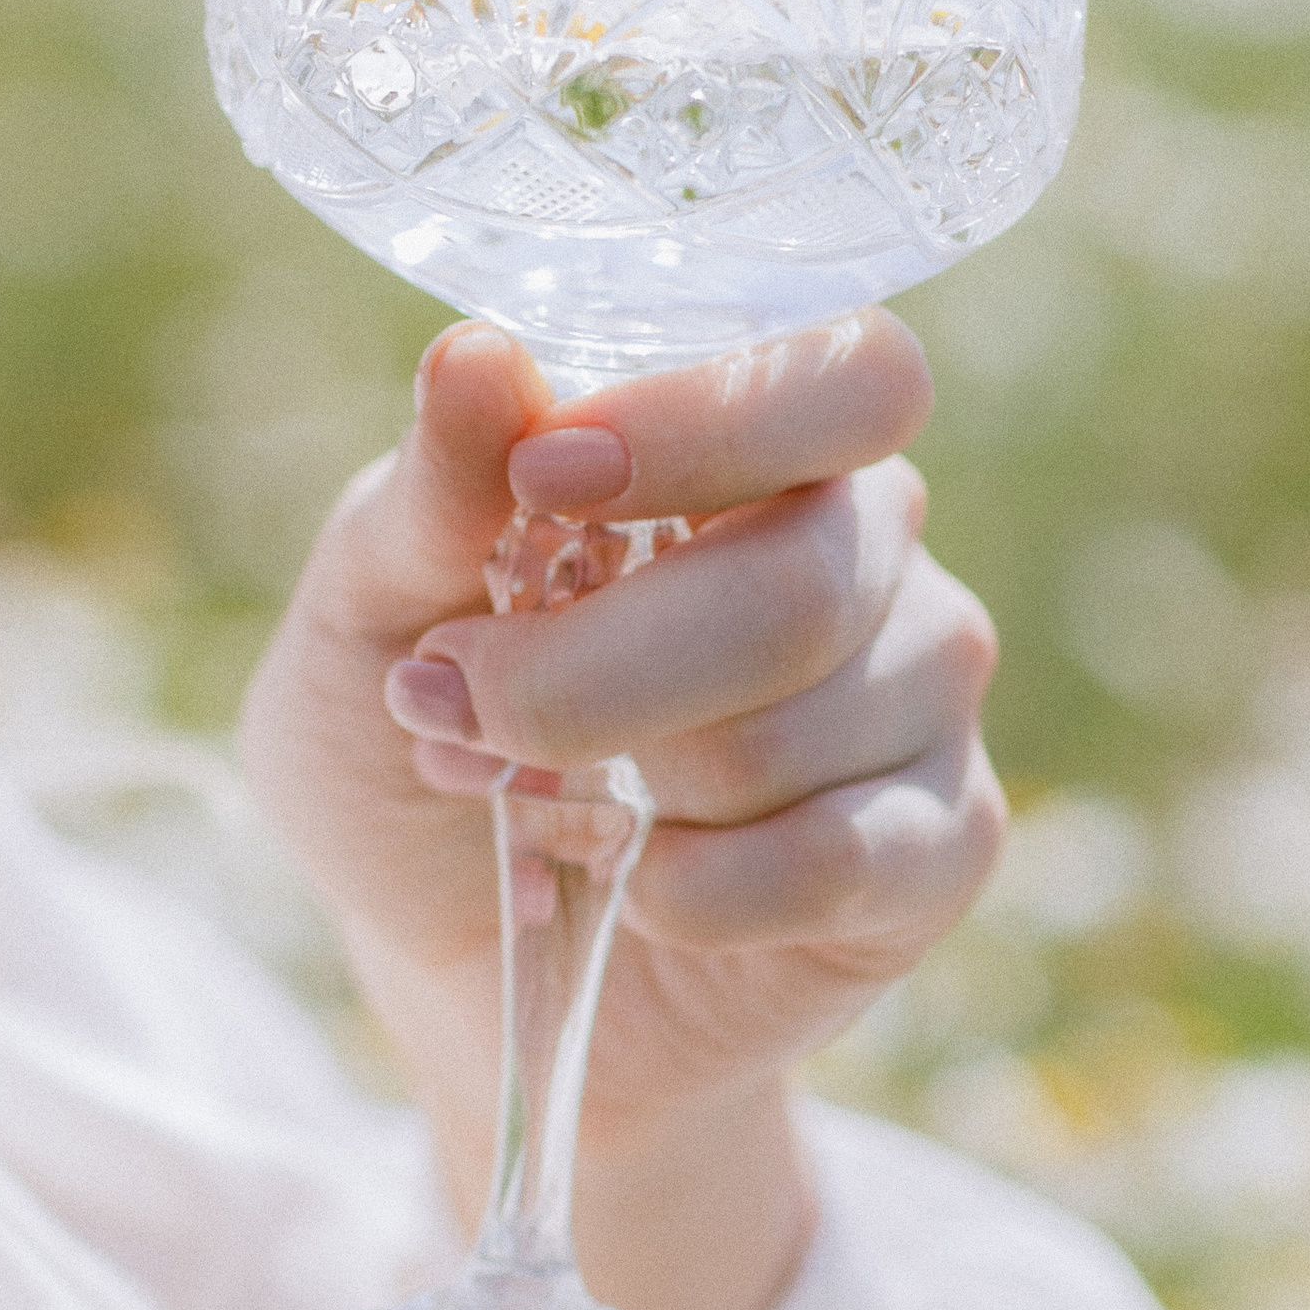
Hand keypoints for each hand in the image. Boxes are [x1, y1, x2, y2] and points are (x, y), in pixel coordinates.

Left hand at [240, 315, 1004, 1309]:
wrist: (442, 950)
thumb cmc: (409, 734)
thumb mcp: (371, 603)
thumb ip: (433, 490)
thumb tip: (480, 358)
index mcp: (754, 440)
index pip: (843, 375)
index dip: (709, 425)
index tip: (541, 480)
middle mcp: (867, 547)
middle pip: (804, 575)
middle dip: (598, 667)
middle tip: (458, 702)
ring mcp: (919, 697)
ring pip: (797, 731)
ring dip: (617, 789)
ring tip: (524, 800)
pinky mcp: (938, 850)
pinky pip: (838, 860)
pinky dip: (699, 889)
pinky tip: (633, 887)